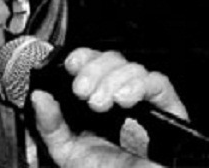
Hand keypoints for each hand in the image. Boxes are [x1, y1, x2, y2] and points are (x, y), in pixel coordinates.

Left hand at [31, 48, 187, 167]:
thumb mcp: (67, 151)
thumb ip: (51, 125)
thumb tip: (39, 97)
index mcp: (98, 100)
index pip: (93, 63)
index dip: (83, 57)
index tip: (72, 65)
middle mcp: (122, 96)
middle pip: (113, 60)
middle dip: (94, 70)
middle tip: (82, 92)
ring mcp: (145, 101)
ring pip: (133, 68)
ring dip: (113, 79)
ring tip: (101, 103)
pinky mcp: (169, 109)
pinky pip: (159, 84)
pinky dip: (140, 84)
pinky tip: (125, 98)